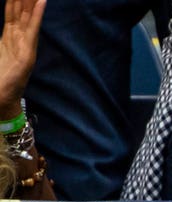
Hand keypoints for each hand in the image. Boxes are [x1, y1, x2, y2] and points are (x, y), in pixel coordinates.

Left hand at [0, 0, 44, 115]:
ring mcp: (24, 44)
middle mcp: (17, 38)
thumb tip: (3, 30)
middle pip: (21, 11)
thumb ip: (1, 40)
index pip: (12, 12)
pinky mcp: (28, 52)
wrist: (1, 97)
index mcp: (8, 36)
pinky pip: (33, 29)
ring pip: (28, 17)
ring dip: (32, 2)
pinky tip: (42, 2)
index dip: (14, 0)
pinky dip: (37, 15)